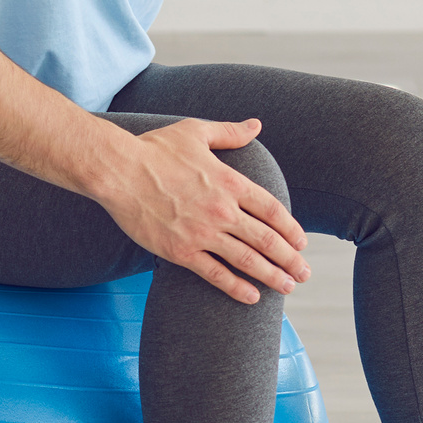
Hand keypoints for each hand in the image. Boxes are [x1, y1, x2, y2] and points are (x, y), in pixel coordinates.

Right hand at [91, 120, 309, 303]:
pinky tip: (252, 298)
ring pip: (248, 260)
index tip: (301, 242)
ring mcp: (203, 233)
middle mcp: (222, 210)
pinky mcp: (181, 251)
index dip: (291, 229)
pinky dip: (237, 288)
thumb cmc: (154, 149)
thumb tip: (256, 125)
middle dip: (290, 259)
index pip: (272, 210)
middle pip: (267, 239)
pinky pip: (216, 274)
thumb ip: (230, 132)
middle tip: (304, 273)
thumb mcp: (196, 132)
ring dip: (273, 276)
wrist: (118, 171)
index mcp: (230, 182)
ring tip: (288, 287)